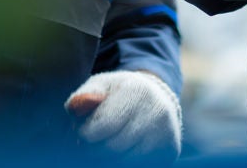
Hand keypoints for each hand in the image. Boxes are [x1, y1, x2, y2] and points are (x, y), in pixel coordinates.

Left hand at [65, 70, 181, 161]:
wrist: (156, 98)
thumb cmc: (119, 94)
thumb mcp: (99, 86)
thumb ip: (83, 96)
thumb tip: (75, 108)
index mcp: (137, 90)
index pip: (100, 126)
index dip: (85, 131)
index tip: (85, 127)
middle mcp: (157, 110)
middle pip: (111, 147)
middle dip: (96, 146)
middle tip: (97, 137)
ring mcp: (166, 132)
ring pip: (124, 160)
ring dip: (110, 156)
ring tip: (111, 140)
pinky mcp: (171, 151)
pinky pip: (137, 165)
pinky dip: (125, 160)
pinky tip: (126, 147)